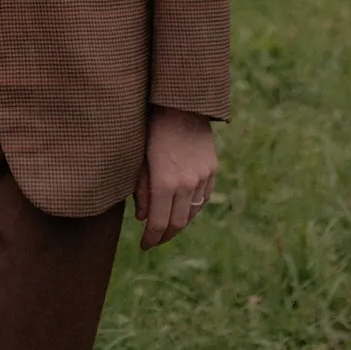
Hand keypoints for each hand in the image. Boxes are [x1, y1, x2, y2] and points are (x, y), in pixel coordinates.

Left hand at [134, 106, 216, 249]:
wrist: (179, 103)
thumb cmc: (150, 127)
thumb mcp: (138, 158)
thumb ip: (140, 190)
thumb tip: (142, 217)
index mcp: (164, 182)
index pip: (158, 223)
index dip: (151, 238)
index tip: (144, 246)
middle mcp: (186, 184)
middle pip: (178, 223)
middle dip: (164, 236)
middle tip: (154, 241)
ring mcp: (202, 177)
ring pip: (193, 213)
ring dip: (180, 224)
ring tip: (168, 228)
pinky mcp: (211, 169)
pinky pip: (204, 198)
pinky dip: (193, 209)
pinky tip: (184, 210)